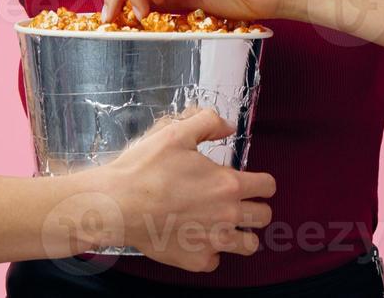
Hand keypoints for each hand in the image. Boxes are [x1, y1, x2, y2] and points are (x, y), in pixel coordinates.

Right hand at [97, 107, 275, 271]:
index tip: (254, 183)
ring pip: (249, 246)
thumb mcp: (176, 132)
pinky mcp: (194, 260)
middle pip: (265, 217)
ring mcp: (211, 241)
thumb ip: (208, 123)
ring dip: (243, 235)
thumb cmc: (144, 168)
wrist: (116, 204)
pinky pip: (216, 261)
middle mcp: (226, 216)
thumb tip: (228, 126)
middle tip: (241, 203)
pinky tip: (199, 239)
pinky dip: (211, 252)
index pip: (268, 186)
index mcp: (228, 184)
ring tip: (228, 226)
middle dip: (257, 208)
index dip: (263, 182)